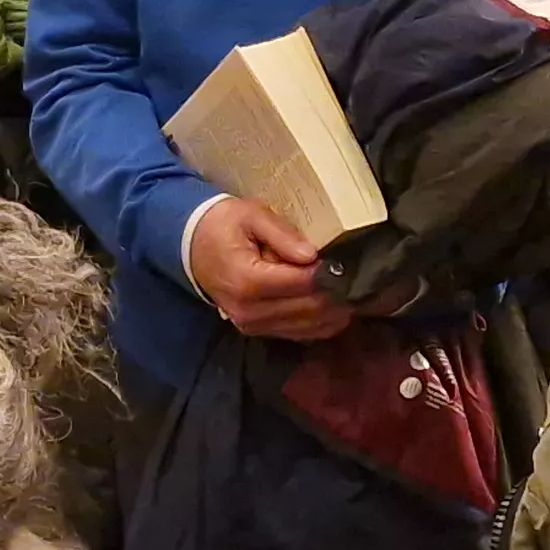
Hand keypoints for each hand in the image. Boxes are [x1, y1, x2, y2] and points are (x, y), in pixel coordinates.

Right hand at [188, 197, 352, 341]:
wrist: (190, 247)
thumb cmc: (221, 225)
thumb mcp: (250, 216)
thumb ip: (283, 235)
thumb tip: (313, 256)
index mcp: (248, 281)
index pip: (302, 284)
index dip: (330, 274)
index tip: (348, 261)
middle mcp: (250, 311)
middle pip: (310, 309)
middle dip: (338, 295)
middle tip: (359, 277)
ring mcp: (252, 325)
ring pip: (309, 327)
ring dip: (334, 312)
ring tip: (351, 291)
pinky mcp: (258, 331)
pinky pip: (299, 333)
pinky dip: (321, 322)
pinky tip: (334, 306)